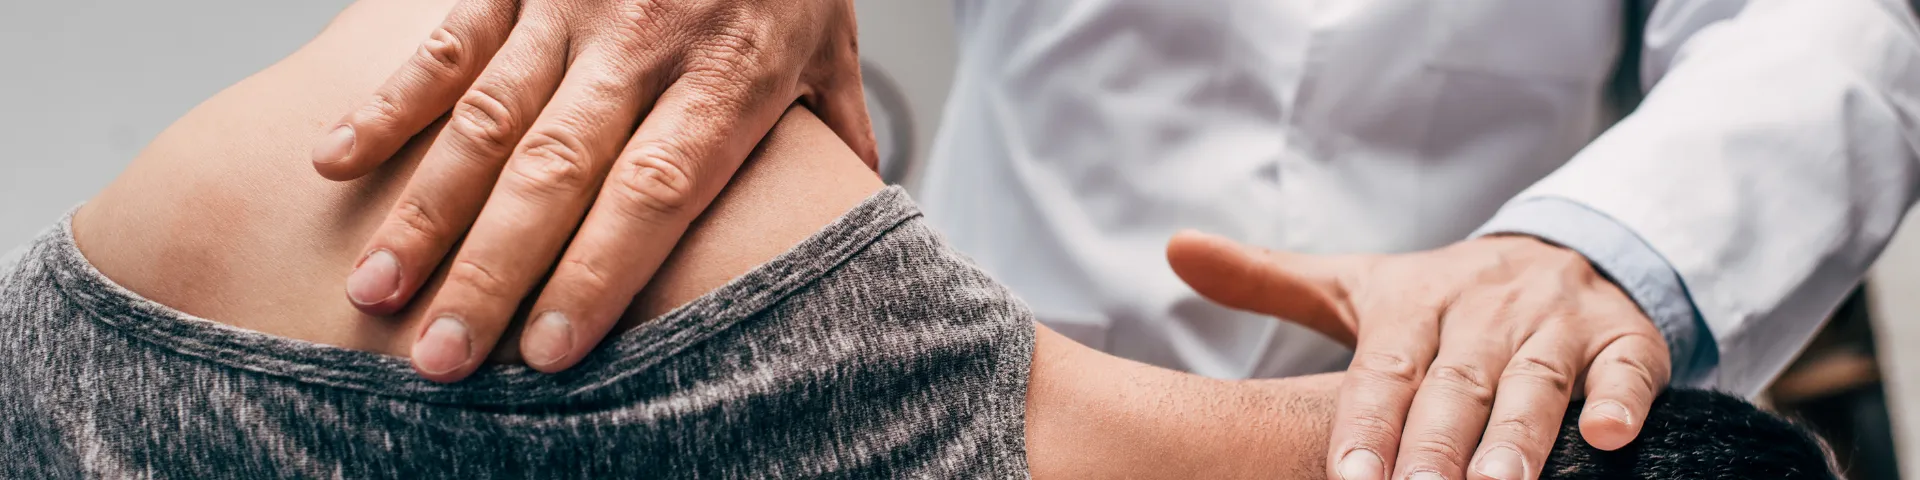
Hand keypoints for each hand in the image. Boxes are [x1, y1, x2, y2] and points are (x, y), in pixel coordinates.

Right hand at [309, 0, 875, 381]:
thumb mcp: (830, 39)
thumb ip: (832, 129)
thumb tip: (861, 212)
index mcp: (729, 75)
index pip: (656, 192)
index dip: (599, 273)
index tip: (552, 353)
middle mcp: (644, 44)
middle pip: (558, 173)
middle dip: (494, 273)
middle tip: (441, 358)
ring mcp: (574, 5)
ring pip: (488, 120)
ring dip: (427, 210)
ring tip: (376, 290)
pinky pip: (448, 42)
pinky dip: (388, 103)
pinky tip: (336, 164)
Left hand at [1167, 232, 1670, 479]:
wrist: (1564, 250)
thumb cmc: (1444, 298)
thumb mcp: (1358, 286)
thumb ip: (1267, 280)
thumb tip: (1174, 247)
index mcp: (1416, 302)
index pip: (1384, 371)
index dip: (1365, 425)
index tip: (1349, 479)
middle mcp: (1485, 309)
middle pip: (1455, 384)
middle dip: (1435, 445)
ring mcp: (1558, 321)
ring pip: (1535, 383)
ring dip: (1519, 438)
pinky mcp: (1625, 337)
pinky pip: (1627, 369)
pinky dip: (1622, 401)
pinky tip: (1609, 438)